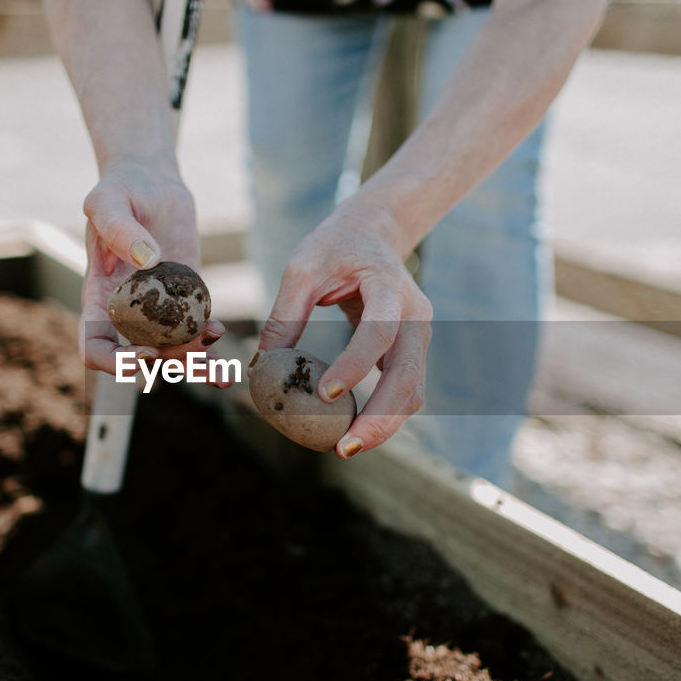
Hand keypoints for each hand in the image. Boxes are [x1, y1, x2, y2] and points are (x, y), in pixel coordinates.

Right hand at [78, 157, 228, 380]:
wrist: (151, 180)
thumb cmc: (120, 189)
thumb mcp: (108, 200)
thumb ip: (119, 228)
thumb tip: (146, 260)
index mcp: (100, 296)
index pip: (94, 346)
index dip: (113, 361)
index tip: (144, 352)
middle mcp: (127, 310)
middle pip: (141, 356)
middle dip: (168, 362)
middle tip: (197, 348)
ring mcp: (158, 308)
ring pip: (172, 351)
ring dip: (194, 364)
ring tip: (222, 371)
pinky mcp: (186, 298)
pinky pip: (195, 331)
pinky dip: (210, 350)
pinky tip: (228, 361)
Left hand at [255, 197, 432, 458]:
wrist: (375, 232)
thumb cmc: (335, 246)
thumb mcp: (303, 267)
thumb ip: (286, 314)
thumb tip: (261, 366)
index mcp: (389, 285)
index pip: (379, 331)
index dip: (355, 365)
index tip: (325, 393)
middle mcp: (415, 314)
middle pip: (408, 375)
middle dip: (380, 417)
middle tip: (345, 448)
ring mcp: (418, 335)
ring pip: (412, 391)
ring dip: (384, 425)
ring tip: (346, 448)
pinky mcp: (411, 351)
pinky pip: (404, 390)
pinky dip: (383, 415)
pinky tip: (353, 432)